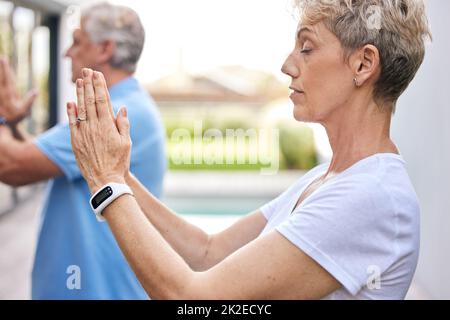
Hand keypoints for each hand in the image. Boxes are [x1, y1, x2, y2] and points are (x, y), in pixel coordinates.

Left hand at [0, 57, 37, 123]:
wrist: (2, 125)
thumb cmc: (14, 118)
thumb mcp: (24, 111)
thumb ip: (29, 100)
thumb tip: (36, 91)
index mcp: (10, 94)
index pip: (8, 78)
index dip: (6, 68)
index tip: (4, 59)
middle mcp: (1, 92)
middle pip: (0, 76)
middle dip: (0, 67)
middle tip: (0, 57)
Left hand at [66, 68, 131, 193]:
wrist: (105, 180)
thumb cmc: (119, 162)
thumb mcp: (126, 143)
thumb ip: (123, 124)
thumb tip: (121, 108)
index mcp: (108, 125)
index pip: (103, 100)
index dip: (100, 86)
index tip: (97, 74)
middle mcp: (94, 126)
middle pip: (90, 101)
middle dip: (89, 84)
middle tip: (87, 71)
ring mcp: (83, 133)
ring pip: (80, 109)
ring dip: (79, 94)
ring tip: (79, 80)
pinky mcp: (75, 142)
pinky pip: (71, 123)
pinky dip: (70, 112)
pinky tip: (70, 102)